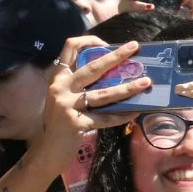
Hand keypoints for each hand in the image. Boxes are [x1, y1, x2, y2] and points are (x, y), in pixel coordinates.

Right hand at [34, 36, 149, 173]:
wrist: (47, 150)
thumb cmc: (60, 122)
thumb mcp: (63, 97)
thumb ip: (78, 84)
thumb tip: (111, 74)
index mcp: (58, 77)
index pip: (70, 46)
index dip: (89, 41)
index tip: (108, 44)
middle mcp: (60, 87)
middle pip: (92, 66)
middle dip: (116, 56)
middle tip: (135, 47)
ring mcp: (67, 105)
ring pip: (103, 94)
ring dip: (127, 88)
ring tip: (146, 83)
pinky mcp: (75, 123)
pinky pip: (105, 118)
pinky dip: (121, 116)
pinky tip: (135, 112)